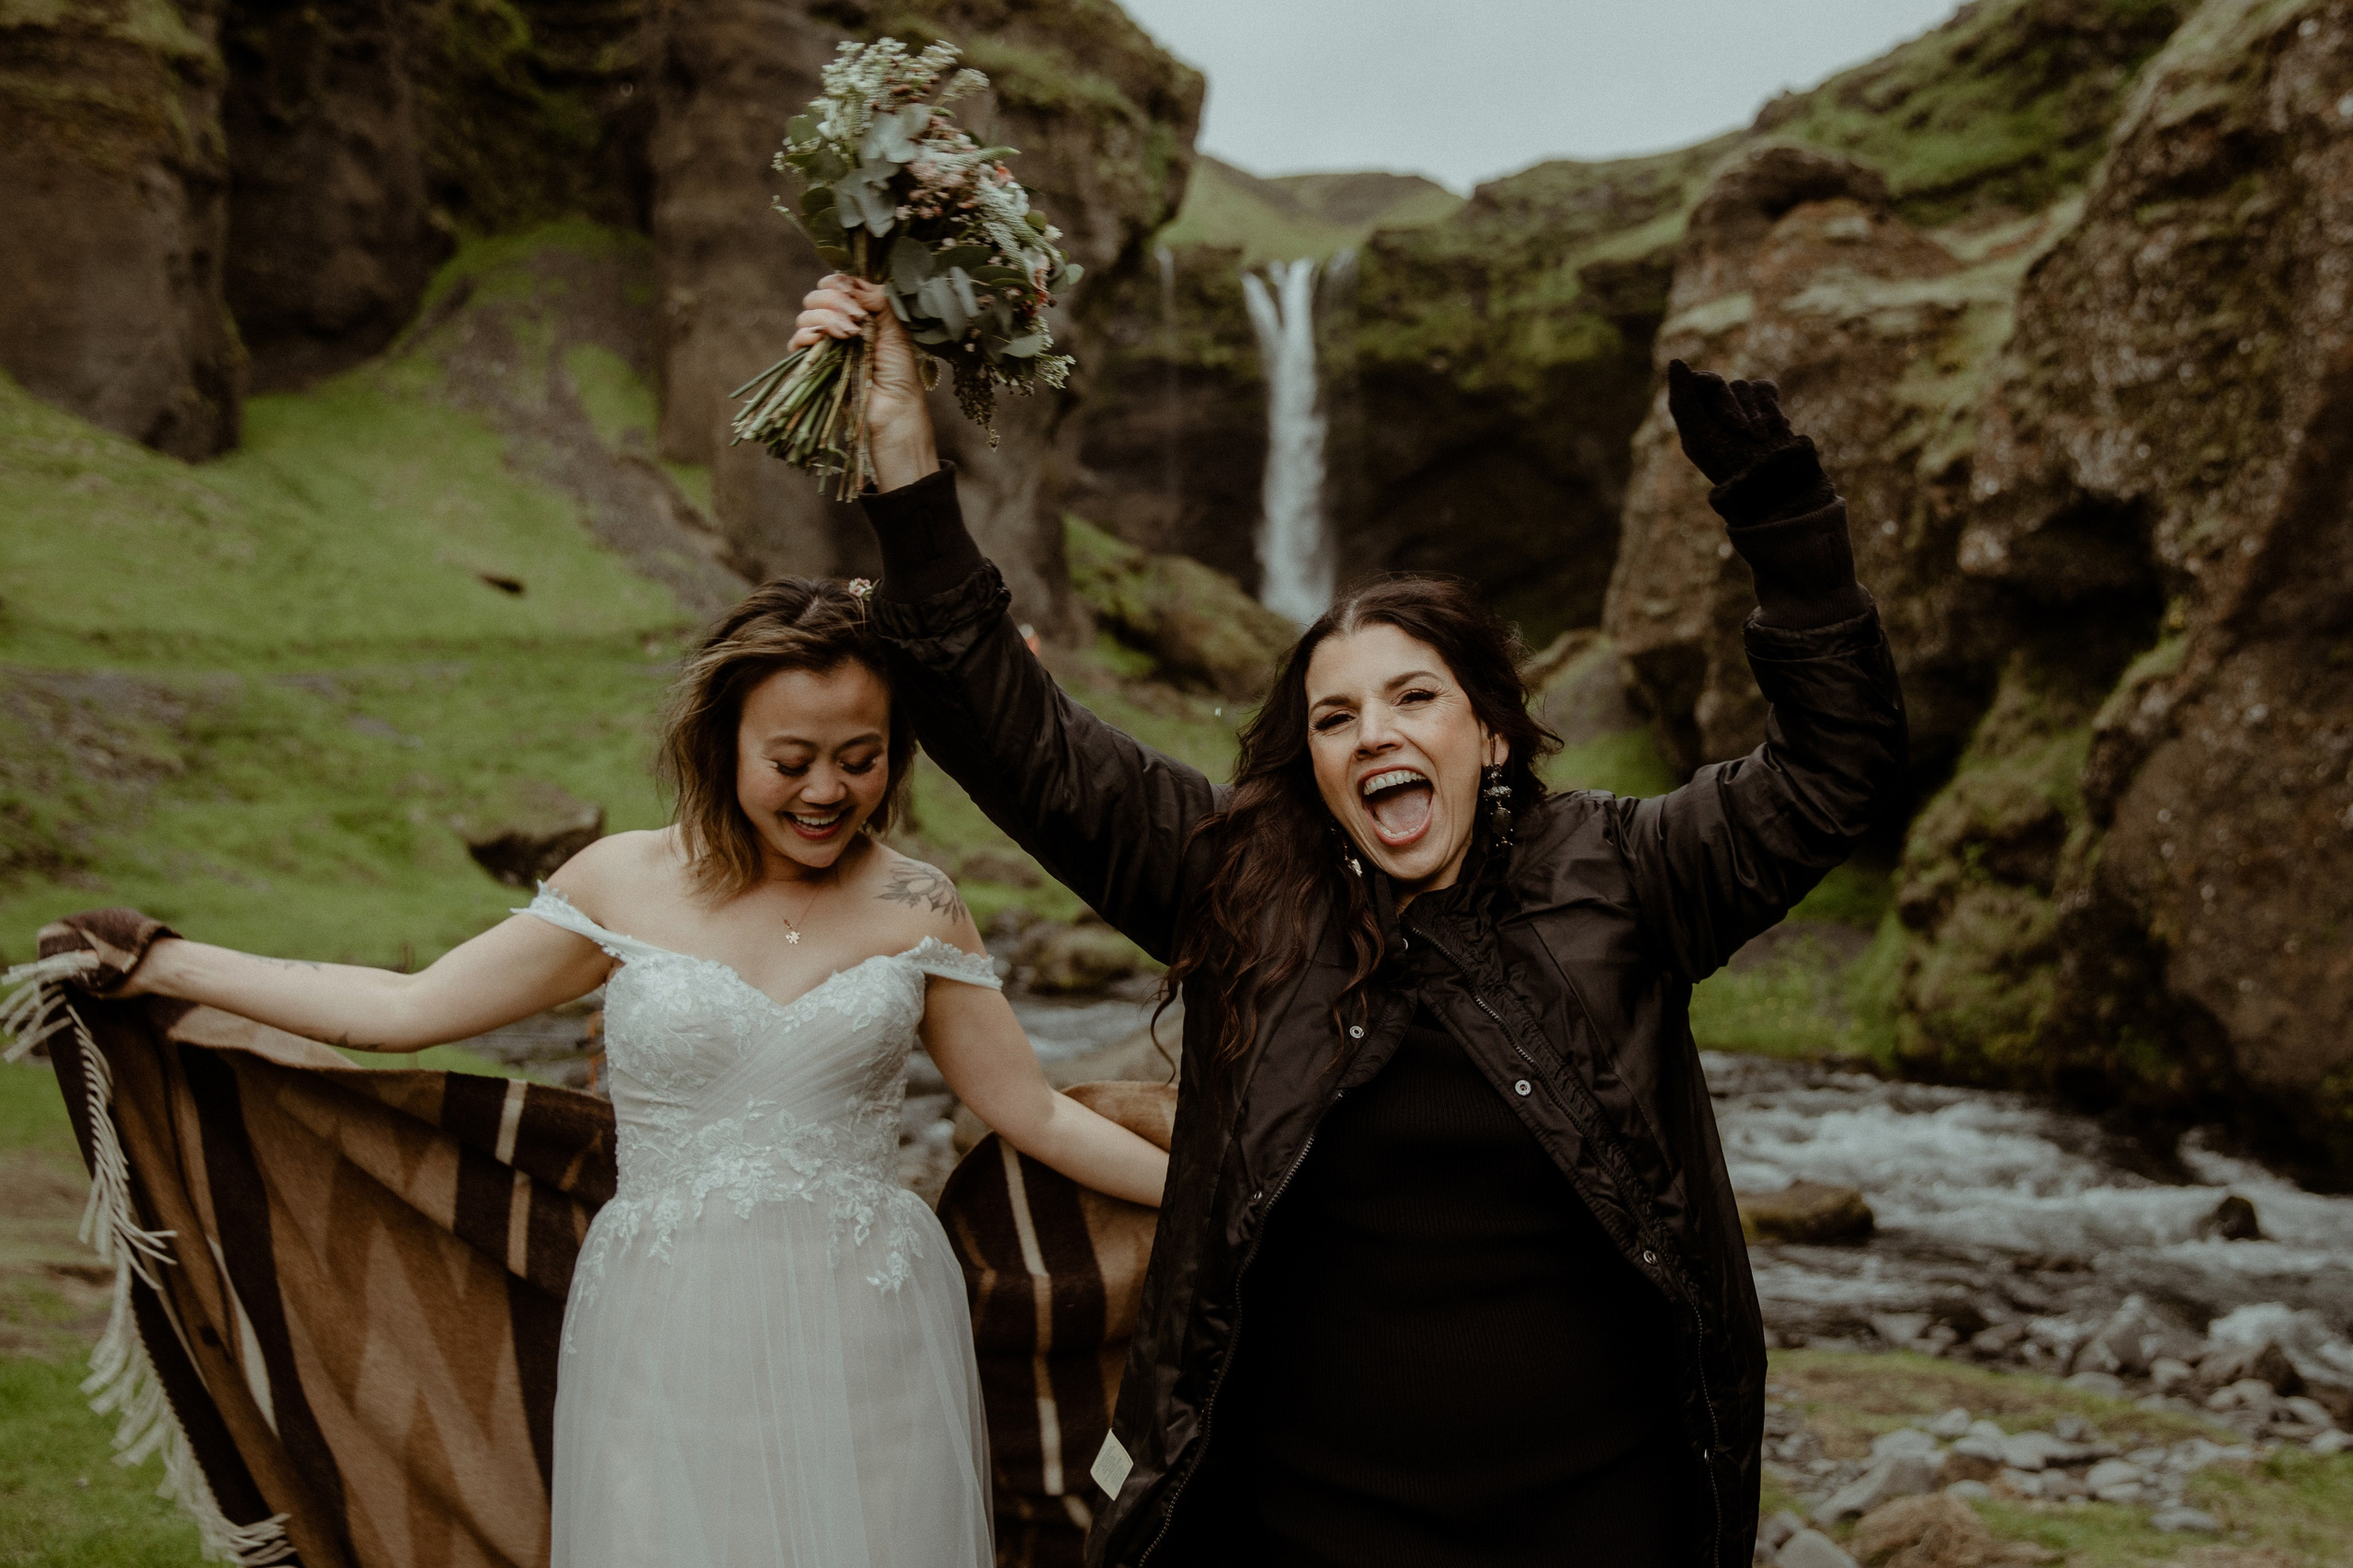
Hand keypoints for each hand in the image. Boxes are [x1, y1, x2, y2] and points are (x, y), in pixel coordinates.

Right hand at [792, 274, 936, 489]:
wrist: (893, 411)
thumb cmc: (900, 375)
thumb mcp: (896, 332)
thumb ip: (879, 303)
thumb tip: (857, 283)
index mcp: (860, 314)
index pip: (839, 286)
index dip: (840, 283)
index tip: (853, 293)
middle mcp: (840, 325)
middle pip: (818, 297)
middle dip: (833, 300)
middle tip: (856, 317)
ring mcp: (825, 344)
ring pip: (806, 316)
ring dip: (825, 318)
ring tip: (850, 334)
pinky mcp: (814, 364)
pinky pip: (797, 342)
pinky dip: (806, 335)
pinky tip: (824, 340)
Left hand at [1666, 358, 1800, 485]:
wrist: (1774, 481)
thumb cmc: (1731, 464)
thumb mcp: (1700, 436)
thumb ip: (1684, 400)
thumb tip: (1675, 360)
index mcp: (1695, 417)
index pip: (1697, 381)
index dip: (1708, 386)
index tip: (1718, 398)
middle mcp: (1717, 409)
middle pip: (1723, 385)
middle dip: (1733, 410)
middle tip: (1741, 434)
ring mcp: (1744, 406)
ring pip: (1746, 386)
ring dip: (1755, 415)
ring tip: (1760, 439)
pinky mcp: (1768, 405)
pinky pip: (1766, 388)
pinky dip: (1770, 409)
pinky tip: (1775, 430)